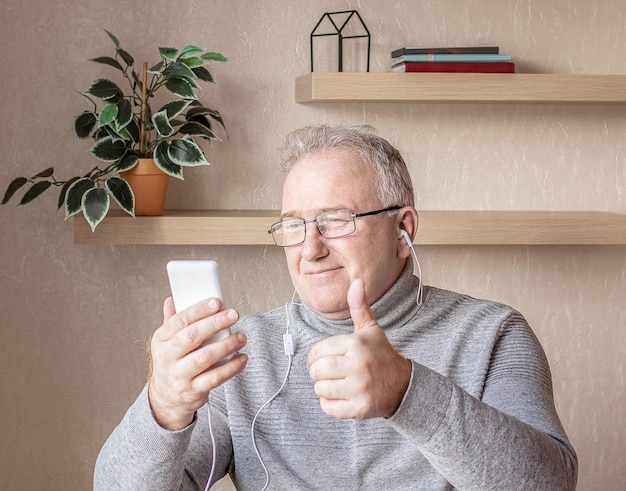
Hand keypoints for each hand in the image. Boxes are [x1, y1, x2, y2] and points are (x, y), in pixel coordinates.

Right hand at [148, 297, 247, 429]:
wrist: (166, 399)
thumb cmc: (172, 363)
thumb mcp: (166, 342)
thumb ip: (172, 320)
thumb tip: (172, 299)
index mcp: (161, 340)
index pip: (179, 321)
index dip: (199, 310)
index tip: (217, 302)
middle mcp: (167, 357)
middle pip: (192, 336)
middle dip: (215, 323)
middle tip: (234, 314)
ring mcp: (179, 376)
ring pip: (205, 357)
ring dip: (227, 345)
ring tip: (241, 337)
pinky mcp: (193, 391)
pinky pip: (215, 378)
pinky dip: (231, 367)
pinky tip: (242, 358)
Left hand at [307, 279, 411, 419]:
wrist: (404, 386)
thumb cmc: (380, 355)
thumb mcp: (371, 329)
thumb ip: (359, 306)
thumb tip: (357, 281)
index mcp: (356, 344)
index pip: (318, 351)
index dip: (315, 356)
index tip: (322, 359)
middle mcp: (358, 365)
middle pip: (317, 371)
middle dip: (318, 373)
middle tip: (328, 373)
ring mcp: (360, 388)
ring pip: (320, 390)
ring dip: (324, 389)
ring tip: (337, 384)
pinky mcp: (360, 409)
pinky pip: (328, 408)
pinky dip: (330, 405)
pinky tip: (342, 397)